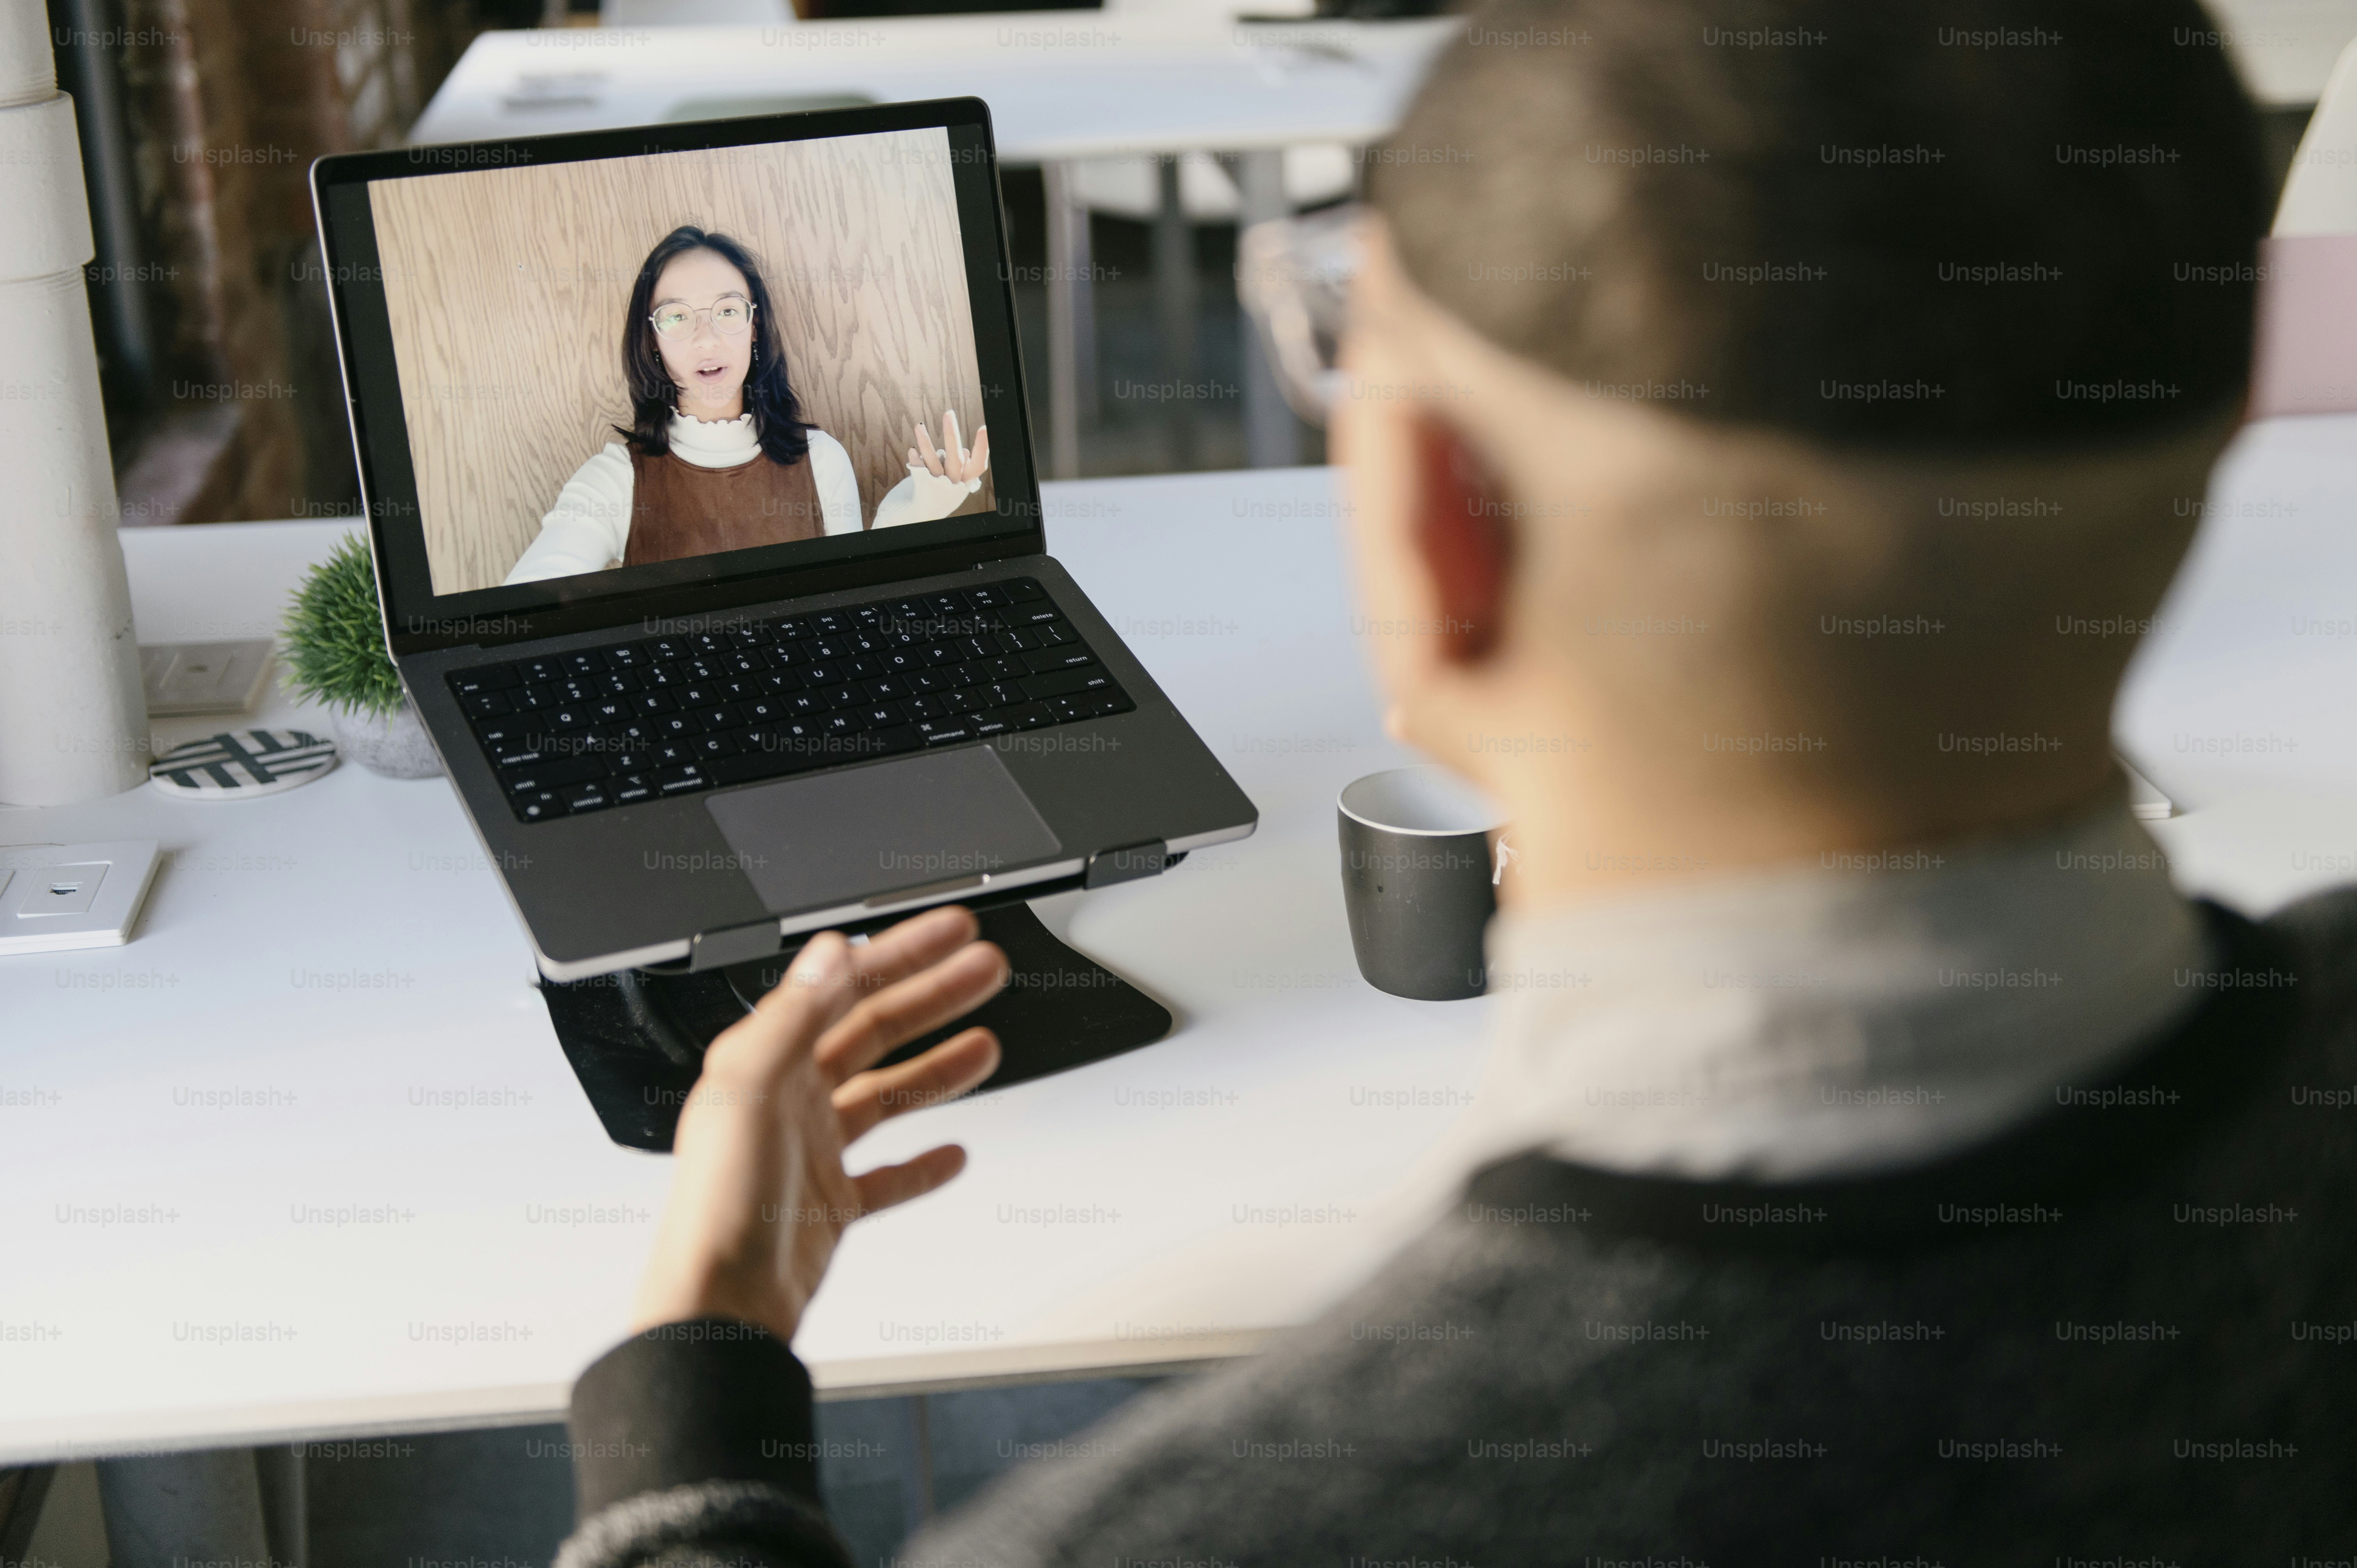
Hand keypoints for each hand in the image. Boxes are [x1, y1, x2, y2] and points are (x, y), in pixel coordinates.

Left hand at [630, 907, 1006, 1342]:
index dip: (901, 952)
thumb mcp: (750, 1089)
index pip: (843, 987)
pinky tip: (954, 1153)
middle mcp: (789, 1098)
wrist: (722, 1305)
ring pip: (887, 1094)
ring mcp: (813, 1150)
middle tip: (986, 970)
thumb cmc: (719, 1205)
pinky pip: (887, 1176)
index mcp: (765, 1061)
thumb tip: (829, 951)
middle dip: (933, 996)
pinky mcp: (831, 1203)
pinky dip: (922, 1164)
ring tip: (986, 1045)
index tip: (951, 930)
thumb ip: (792, 1015)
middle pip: (874, 1030)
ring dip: (938, 1067)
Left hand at [909, 410, 989, 486]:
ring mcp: (938, 486)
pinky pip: (919, 471)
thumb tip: (966, 451)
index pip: (979, 464)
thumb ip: (963, 466)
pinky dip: (916, 461)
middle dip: (952, 435)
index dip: (982, 447)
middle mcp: (954, 484)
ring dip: (926, 443)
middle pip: (956, 459)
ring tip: (919, 426)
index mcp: (966, 480)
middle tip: (948, 413)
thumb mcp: (958, 479)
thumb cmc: (943, 490)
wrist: (925, 512)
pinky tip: (912, 450)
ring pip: (934, 464)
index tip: (983, 428)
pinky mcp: (924, 486)